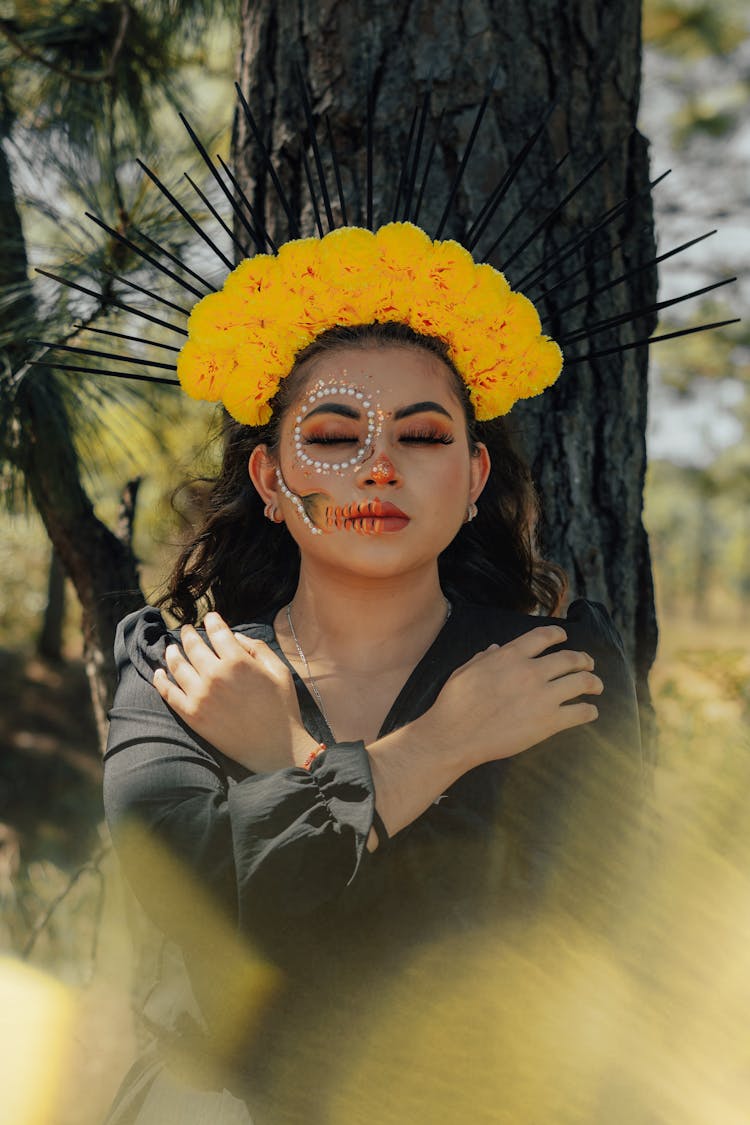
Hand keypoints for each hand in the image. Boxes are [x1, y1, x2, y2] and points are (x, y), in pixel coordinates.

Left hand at [152, 612, 316, 770]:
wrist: (275, 747)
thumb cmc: (281, 708)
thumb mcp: (279, 671)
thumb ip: (258, 649)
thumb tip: (236, 637)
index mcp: (238, 661)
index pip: (217, 632)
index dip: (212, 621)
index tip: (210, 618)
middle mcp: (215, 675)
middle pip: (193, 646)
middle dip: (189, 633)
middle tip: (187, 629)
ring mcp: (200, 695)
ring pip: (177, 666)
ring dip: (172, 652)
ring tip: (171, 648)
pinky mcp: (192, 715)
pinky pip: (168, 693)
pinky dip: (161, 680)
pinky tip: (159, 673)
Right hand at [423, 625, 602, 769]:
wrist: (455, 735)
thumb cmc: (455, 703)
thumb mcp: (466, 670)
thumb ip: (484, 657)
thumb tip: (494, 648)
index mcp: (511, 655)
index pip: (544, 636)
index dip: (559, 634)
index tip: (564, 637)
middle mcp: (531, 671)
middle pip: (570, 658)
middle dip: (583, 659)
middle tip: (588, 663)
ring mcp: (543, 697)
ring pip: (582, 682)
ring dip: (594, 682)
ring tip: (597, 686)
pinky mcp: (549, 722)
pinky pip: (580, 713)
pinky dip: (589, 711)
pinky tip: (590, 711)